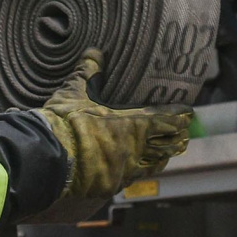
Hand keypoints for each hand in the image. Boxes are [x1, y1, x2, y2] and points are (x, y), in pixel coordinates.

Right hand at [38, 48, 191, 201]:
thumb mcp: (75, 91)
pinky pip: (130, 179)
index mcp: (133, 125)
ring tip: (165, 155)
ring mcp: (124, 171)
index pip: (166, 119)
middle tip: (182, 134)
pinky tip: (133, 171)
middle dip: (176, 139)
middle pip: (167, 146)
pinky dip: (135, 173)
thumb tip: (95, 50)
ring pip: (153, 166)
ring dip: (160, 158)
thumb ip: (89, 71)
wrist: (48, 156)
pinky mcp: (110, 186)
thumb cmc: (65, 122)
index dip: (180, 116)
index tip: (188, 112)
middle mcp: (135, 150)